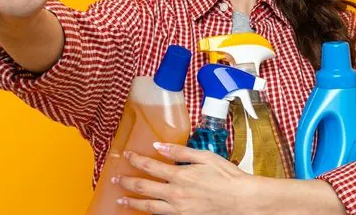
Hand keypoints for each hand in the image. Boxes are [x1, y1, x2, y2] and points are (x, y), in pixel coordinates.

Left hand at [114, 143, 259, 214]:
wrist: (241, 200)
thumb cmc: (226, 177)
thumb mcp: (204, 157)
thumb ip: (180, 151)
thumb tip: (158, 146)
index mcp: (179, 175)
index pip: (149, 166)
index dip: (135, 160)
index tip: (126, 155)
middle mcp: (175, 194)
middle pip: (142, 188)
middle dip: (126, 182)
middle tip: (115, 178)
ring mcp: (178, 209)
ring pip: (148, 206)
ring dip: (132, 202)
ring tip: (121, 199)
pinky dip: (148, 212)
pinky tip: (144, 209)